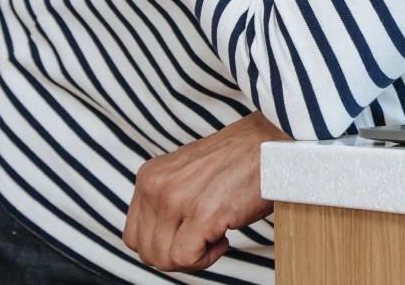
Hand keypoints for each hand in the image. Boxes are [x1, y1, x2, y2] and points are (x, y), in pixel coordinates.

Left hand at [122, 110, 291, 272]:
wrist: (270, 145)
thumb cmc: (237, 160)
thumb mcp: (186, 175)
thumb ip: (166, 199)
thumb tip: (159, 237)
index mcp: (149, 176)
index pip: (134, 235)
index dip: (162, 244)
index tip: (187, 235)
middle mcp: (156, 186)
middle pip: (146, 250)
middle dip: (176, 254)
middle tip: (203, 239)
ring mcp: (176, 199)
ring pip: (163, 258)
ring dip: (192, 257)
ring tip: (215, 235)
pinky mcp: (201, 214)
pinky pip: (186, 258)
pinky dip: (206, 259)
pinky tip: (223, 238)